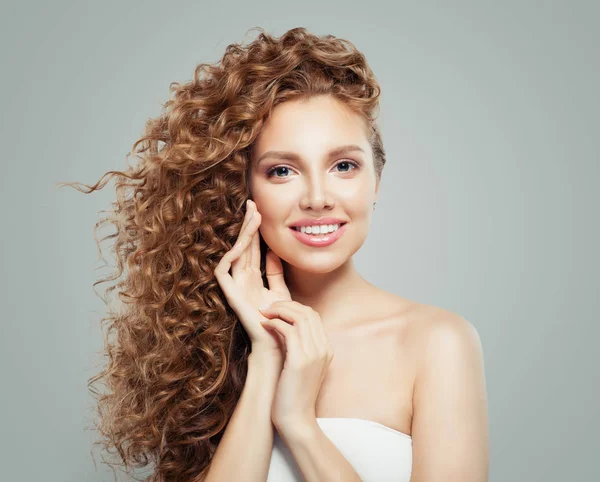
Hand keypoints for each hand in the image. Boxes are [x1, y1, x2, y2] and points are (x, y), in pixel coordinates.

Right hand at [213, 199, 290, 361]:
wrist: (278, 344)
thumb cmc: (281, 321)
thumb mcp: (281, 290)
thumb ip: (276, 272)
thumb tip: (275, 249)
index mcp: (253, 278)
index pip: (253, 248)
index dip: (255, 230)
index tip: (260, 210)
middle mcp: (241, 280)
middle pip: (243, 246)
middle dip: (247, 225)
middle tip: (252, 203)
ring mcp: (234, 286)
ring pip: (234, 254)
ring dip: (242, 234)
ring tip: (252, 215)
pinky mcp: (230, 294)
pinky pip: (223, 270)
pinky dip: (231, 256)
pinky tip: (241, 243)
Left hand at [258, 300, 334, 433]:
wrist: (296, 421)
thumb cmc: (292, 395)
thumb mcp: (299, 366)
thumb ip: (297, 347)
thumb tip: (282, 327)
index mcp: (326, 349)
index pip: (313, 316)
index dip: (294, 307)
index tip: (277, 309)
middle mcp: (324, 349)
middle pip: (308, 313)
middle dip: (286, 305)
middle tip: (268, 307)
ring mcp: (314, 355)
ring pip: (299, 318)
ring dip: (279, 311)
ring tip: (264, 313)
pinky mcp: (300, 361)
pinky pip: (288, 331)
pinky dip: (274, 323)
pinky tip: (264, 325)